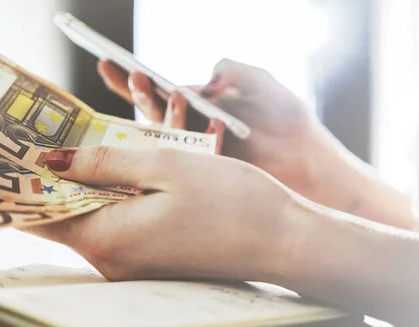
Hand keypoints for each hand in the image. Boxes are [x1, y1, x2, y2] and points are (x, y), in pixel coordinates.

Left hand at [24, 147, 299, 281]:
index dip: (16, 186)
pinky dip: (109, 197)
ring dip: (85, 184)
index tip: (3, 157)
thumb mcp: (164, 167)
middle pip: (61, 217)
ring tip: (87, 145)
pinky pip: (114, 225)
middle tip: (46, 137)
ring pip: (88, 218)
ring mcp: (131, 264)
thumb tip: (50, 160)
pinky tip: (123, 170)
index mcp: (109, 239)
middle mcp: (112, 261)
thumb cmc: (232, 202)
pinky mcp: (149, 259)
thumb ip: (103, 164)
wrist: (282, 241)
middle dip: (50, 177)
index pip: (37, 217)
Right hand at [97, 59, 330, 197]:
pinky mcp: (204, 173)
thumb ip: (234, 71)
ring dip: (160, 113)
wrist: (312, 163)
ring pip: (163, 134)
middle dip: (136, 93)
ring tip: (166, 93)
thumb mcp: (262, 83)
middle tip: (128, 76)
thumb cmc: (289, 120)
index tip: (107, 61)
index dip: (131, 79)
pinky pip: (184, 156)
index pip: (158, 90)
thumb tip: (207, 74)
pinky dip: (187, 139)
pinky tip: (197, 127)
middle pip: (151, 111)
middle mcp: (191, 129)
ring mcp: (196, 152)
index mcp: (200, 106)